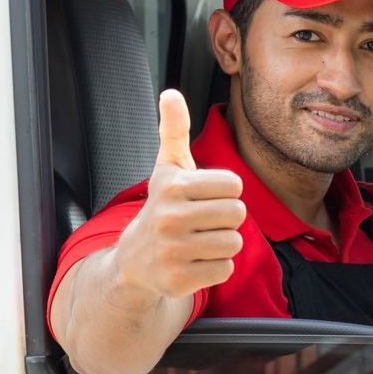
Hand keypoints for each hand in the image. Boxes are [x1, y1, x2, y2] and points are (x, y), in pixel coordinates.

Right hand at [113, 90, 244, 300]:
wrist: (134, 261)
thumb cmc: (162, 207)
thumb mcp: (167, 168)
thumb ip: (175, 131)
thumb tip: (171, 93)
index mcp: (172, 186)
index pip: (234, 185)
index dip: (225, 192)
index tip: (203, 198)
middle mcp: (169, 218)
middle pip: (238, 215)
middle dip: (226, 220)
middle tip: (203, 223)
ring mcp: (172, 251)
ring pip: (233, 243)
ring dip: (223, 244)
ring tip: (198, 242)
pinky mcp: (179, 280)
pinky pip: (225, 269)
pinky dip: (216, 268)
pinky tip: (195, 262)